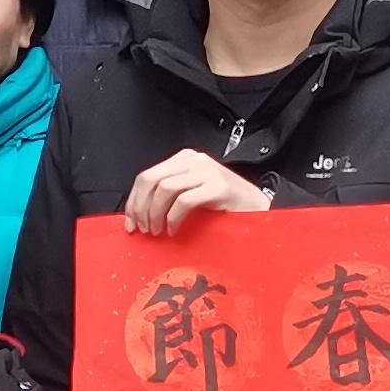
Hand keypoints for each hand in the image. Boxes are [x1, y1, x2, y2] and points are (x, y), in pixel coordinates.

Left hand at [123, 149, 267, 234]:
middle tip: (143, 229)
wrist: (259, 209)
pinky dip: (173, 218)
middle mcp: (195, 160)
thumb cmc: (224, 206)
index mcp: (185, 159)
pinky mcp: (218, 186)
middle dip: (140, 208)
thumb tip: (138, 215)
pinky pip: (184, 201)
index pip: (147, 175)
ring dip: (155, 214)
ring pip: (165, 189)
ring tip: (158, 230)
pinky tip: (174, 229)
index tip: (130, 222)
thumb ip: (168, 197)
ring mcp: (207, 171)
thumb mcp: (192, 194)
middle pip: (151, 180)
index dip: (133, 201)